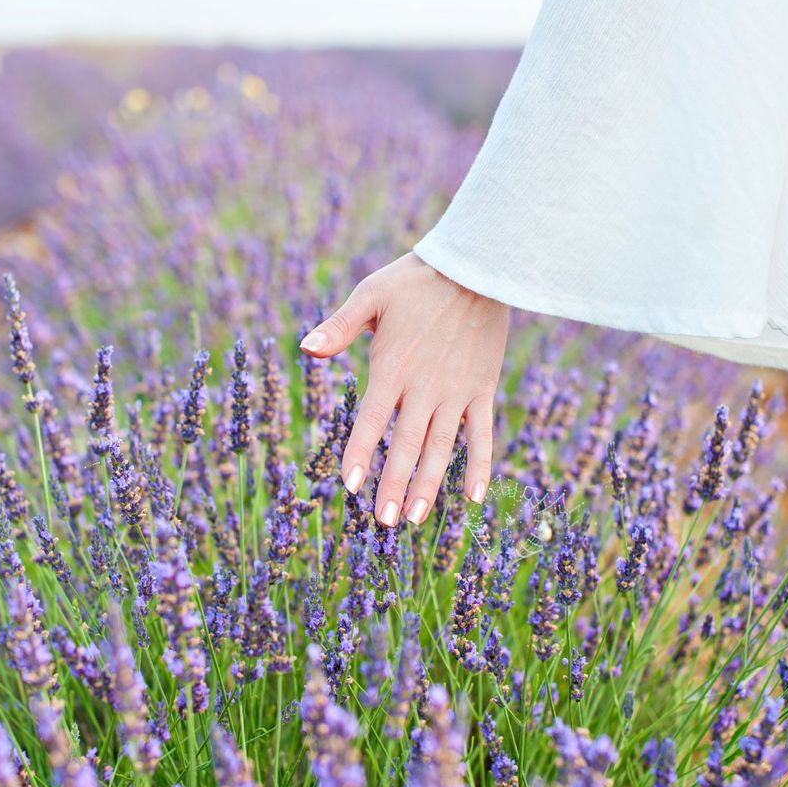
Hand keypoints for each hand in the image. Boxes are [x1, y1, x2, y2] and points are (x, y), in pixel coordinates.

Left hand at [300, 253, 508, 526]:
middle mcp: (425, 387)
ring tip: (417, 519)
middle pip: (406, 445)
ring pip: (442, 447)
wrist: (478, 264)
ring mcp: (456, 391)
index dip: (361, 453)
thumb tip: (305, 349)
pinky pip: (482, 433)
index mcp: (392, 367)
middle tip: (384, 522)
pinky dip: (480, 464)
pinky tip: (475, 498)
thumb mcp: (371, 295)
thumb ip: (339, 327)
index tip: (350, 487)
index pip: (371, 420)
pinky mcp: (482, 388)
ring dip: (431, 485)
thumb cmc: (417, 279)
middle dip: (395, 485)